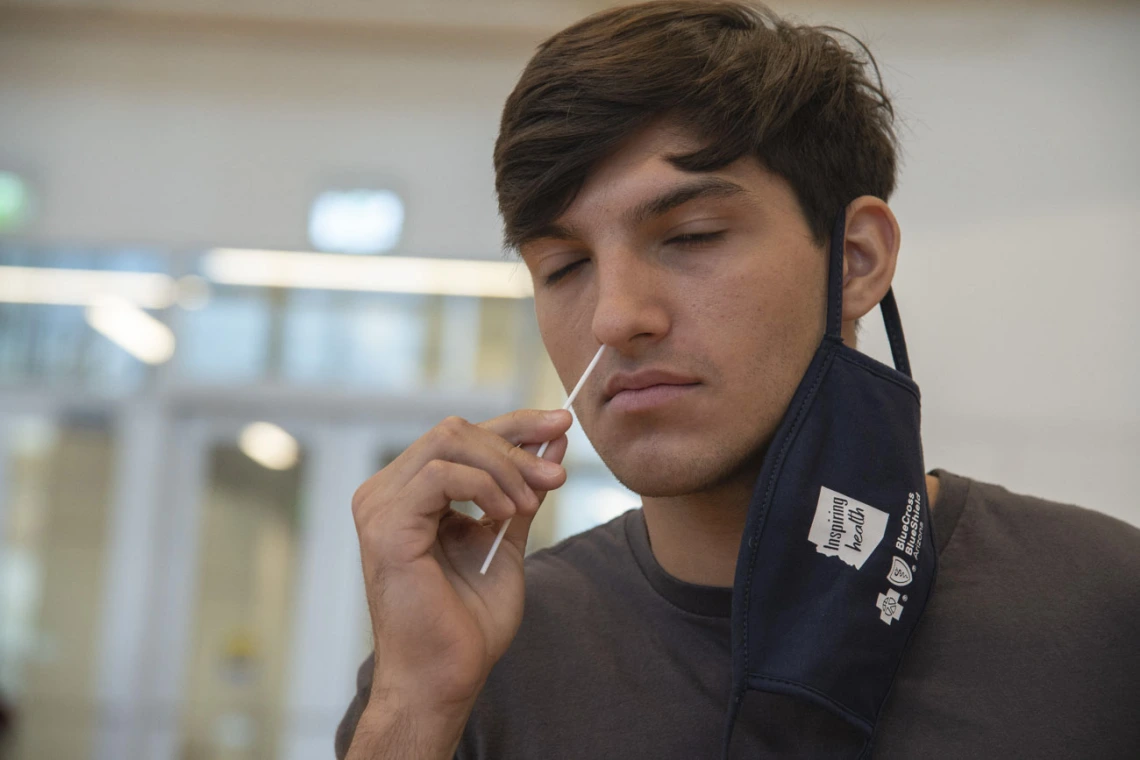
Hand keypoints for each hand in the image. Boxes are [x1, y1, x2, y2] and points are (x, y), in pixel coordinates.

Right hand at [351, 409, 571, 714]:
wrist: (445, 677)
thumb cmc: (468, 622)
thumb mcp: (505, 540)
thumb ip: (522, 491)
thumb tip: (552, 441)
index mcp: (409, 494)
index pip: (460, 437)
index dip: (514, 424)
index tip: (561, 423)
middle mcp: (386, 492)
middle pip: (455, 429)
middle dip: (516, 443)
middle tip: (556, 475)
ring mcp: (379, 506)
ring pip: (449, 441)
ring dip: (505, 467)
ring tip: (531, 503)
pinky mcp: (386, 525)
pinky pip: (441, 475)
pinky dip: (484, 486)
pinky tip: (507, 514)